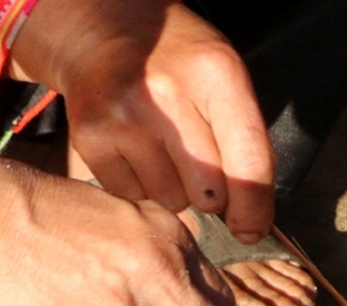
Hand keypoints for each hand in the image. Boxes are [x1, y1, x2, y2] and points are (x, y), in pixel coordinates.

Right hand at [10, 0, 274, 243]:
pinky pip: (133, 197)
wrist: (104, 35)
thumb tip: (249, 224)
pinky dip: (140, 186)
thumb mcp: (224, 79)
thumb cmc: (177, 64)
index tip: (250, 230)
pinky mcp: (92, 138)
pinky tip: (136, 153)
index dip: (254, 208)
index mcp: (216, 73)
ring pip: (171, 201)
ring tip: (162, 152)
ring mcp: (125, 117)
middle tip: (199, 166)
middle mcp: (168, 94)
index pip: (248, 161)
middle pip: (208, 192)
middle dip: (211, 194)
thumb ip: (245, 142)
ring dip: (173, 190)